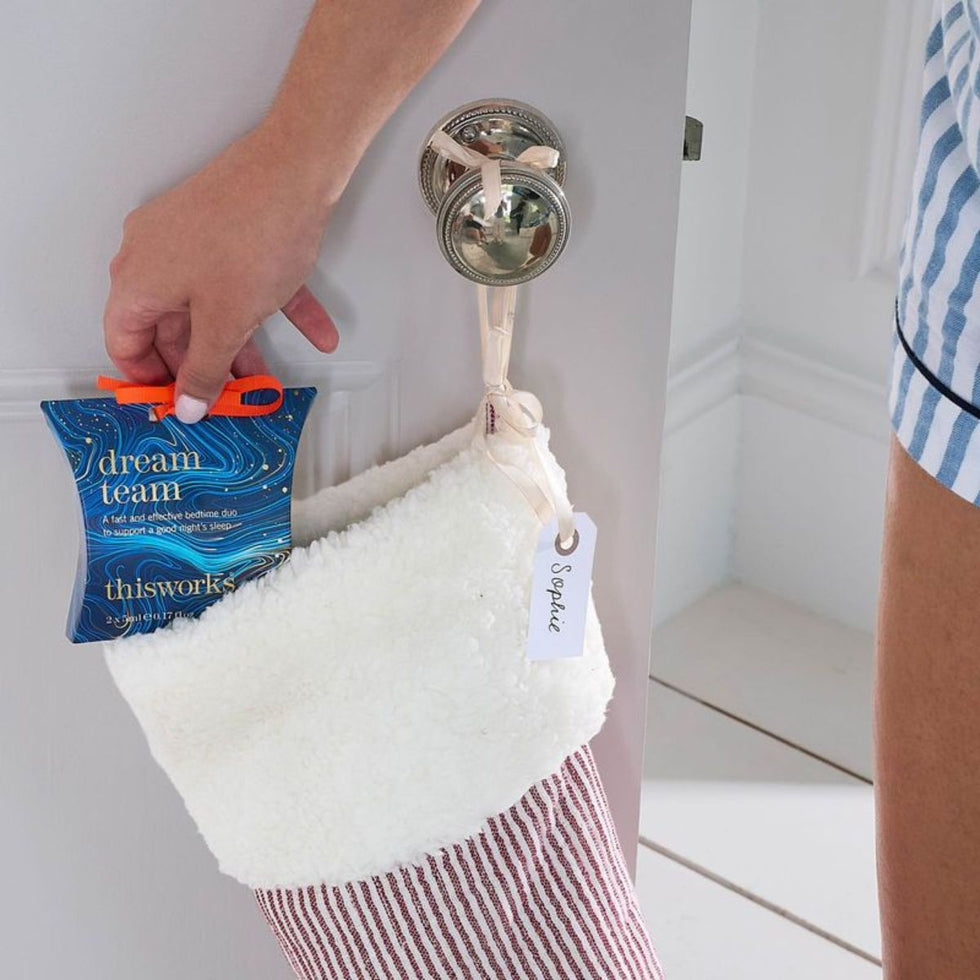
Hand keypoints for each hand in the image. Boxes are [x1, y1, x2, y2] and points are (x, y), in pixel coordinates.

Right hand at [103, 119, 339, 422]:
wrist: (295, 169)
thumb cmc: (251, 239)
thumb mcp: (225, 322)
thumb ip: (204, 370)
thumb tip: (187, 406)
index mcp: (136, 280)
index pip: (124, 341)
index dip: (149, 378)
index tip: (180, 404)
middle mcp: (154, 256)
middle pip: (170, 328)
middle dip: (204, 366)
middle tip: (228, 398)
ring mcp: (191, 241)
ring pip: (210, 307)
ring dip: (241, 345)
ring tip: (268, 378)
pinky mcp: (227, 231)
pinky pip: (245, 281)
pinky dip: (276, 307)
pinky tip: (319, 332)